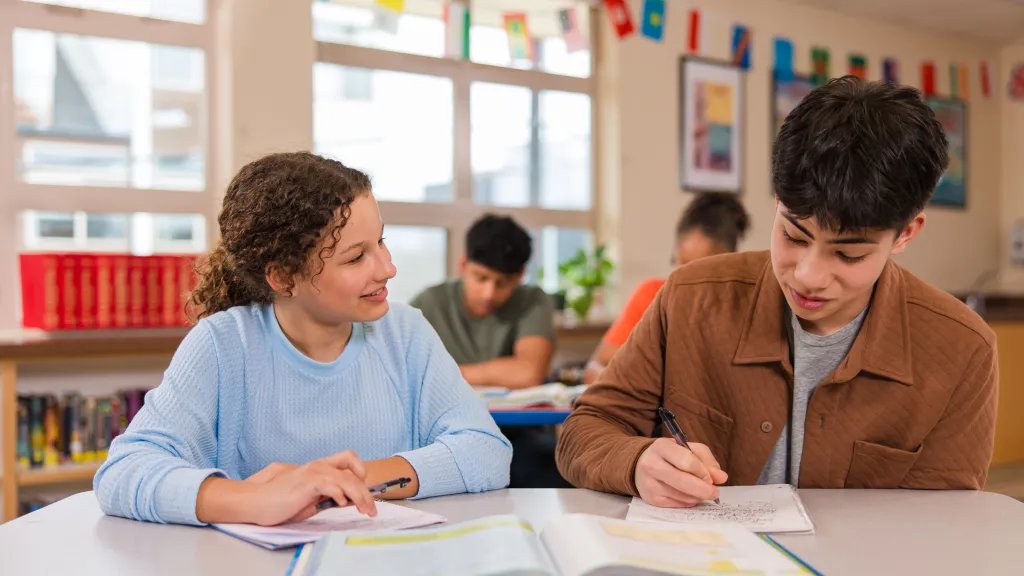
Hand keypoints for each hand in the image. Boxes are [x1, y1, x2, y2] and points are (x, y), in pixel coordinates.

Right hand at [244, 450, 376, 525]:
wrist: (256, 502)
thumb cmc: (279, 502)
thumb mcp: (309, 500)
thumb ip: (327, 497)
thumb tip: (348, 501)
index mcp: (319, 467)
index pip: (348, 459)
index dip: (361, 471)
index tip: (365, 491)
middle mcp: (318, 466)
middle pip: (353, 471)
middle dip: (366, 491)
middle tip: (371, 508)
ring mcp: (313, 473)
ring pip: (347, 479)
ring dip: (360, 496)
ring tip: (364, 509)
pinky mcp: (307, 483)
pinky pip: (331, 485)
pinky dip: (340, 495)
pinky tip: (341, 504)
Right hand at [634, 438, 728, 507]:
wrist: (641, 465)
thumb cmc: (670, 456)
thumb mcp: (688, 449)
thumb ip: (707, 461)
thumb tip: (721, 478)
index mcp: (661, 447)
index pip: (686, 460)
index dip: (702, 471)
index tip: (711, 478)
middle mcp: (652, 464)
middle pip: (683, 481)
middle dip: (704, 489)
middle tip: (715, 492)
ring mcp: (649, 483)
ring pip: (682, 496)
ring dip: (697, 496)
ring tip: (700, 490)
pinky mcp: (651, 499)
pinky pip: (677, 504)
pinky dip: (688, 501)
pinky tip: (688, 494)